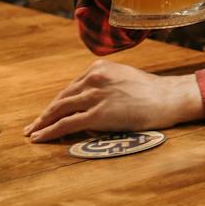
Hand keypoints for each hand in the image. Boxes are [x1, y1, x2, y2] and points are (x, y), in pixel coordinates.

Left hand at [25, 61, 203, 142]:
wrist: (170, 98)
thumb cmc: (154, 92)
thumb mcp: (125, 78)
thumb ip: (105, 85)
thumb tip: (91, 100)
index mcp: (100, 67)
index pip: (72, 87)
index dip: (58, 102)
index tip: (49, 111)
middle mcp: (94, 78)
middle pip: (62, 98)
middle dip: (46, 113)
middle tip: (34, 125)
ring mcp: (95, 96)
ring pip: (59, 110)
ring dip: (43, 123)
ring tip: (34, 132)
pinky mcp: (97, 114)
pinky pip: (66, 124)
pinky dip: (49, 131)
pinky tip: (40, 137)